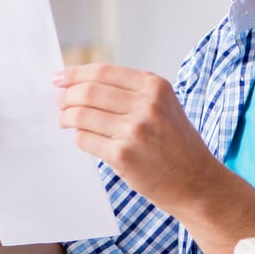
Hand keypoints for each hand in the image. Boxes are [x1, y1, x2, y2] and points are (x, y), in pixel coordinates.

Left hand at [54, 63, 217, 212]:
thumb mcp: (164, 105)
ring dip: (67, 118)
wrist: (196, 181)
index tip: (59, 78)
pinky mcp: (123, 156)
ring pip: (82, 115)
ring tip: (65, 121)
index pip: (103, 72)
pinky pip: (85, 140)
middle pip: (88, 92)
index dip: (75, 74)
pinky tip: (83, 139)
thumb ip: (131, 91)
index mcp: (155, 86)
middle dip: (67, 96)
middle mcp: (146, 105)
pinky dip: (78, 138)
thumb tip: (83, 83)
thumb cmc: (176, 143)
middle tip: (60, 103)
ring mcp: (134, 131)